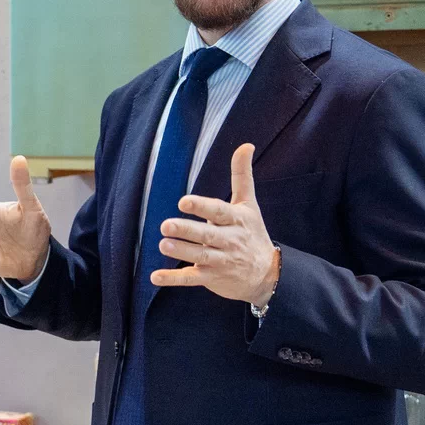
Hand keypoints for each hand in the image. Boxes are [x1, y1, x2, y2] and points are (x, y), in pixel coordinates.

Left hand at [153, 143, 279, 304]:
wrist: (268, 274)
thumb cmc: (252, 233)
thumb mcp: (249, 204)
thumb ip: (242, 175)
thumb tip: (245, 145)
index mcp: (236, 220)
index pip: (218, 212)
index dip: (201, 207)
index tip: (183, 202)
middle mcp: (229, 240)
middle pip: (207, 235)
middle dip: (187, 231)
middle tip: (166, 225)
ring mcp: (220, 261)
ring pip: (199, 257)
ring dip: (181, 252)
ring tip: (163, 244)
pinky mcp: (211, 278)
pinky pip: (191, 279)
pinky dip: (173, 279)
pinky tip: (156, 277)